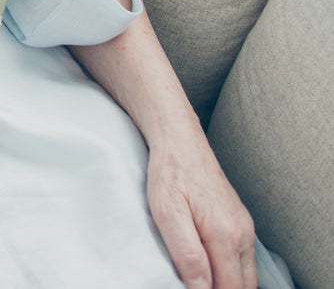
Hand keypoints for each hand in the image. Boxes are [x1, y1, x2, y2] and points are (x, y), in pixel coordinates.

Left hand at [146, 137, 255, 288]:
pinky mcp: (240, 222)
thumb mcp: (167, 212)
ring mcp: (245, 227)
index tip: (190, 288)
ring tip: (200, 279)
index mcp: (226, 235)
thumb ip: (187, 254)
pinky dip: (231, 271)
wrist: (179, 139)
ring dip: (228, 284)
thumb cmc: (170, 172)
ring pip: (246, 275)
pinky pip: (243, 259)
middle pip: (243, 286)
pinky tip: (211, 268)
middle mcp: (242, 234)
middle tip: (193, 285)